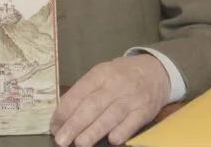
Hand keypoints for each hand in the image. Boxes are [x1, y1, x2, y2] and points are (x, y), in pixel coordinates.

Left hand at [50, 55, 170, 146]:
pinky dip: (122, 132)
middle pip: (93, 105)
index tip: (54, 125)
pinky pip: (132, 123)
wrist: (155, 71)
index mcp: (101, 74)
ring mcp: (131, 98)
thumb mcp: (102, 74)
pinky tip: (112, 140)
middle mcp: (116, 85)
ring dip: (94, 131)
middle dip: (75, 124)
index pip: (79, 92)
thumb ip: (83, 91)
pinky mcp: (145, 111)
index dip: (65, 110)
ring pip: (111, 116)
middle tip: (61, 140)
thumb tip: (62, 113)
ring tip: (80, 143)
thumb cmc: (121, 76)